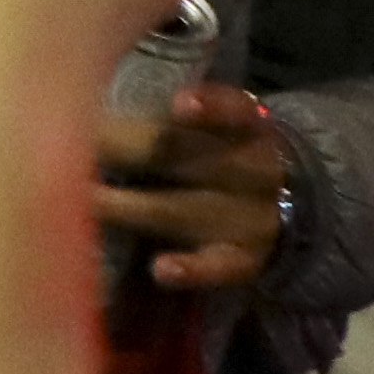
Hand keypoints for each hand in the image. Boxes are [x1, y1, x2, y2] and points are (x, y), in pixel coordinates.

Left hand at [97, 80, 296, 296]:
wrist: (301, 209)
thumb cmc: (227, 156)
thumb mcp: (216, 131)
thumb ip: (166, 121)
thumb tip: (81, 103)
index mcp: (247, 128)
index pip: (234, 112)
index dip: (211, 109)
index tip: (180, 106)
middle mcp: (249, 170)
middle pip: (187, 160)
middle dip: (130, 153)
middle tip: (72, 148)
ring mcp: (247, 219)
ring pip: (182, 209)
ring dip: (131, 207)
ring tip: (86, 201)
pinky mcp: (242, 260)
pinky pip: (216, 266)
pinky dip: (190, 269)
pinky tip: (161, 270)